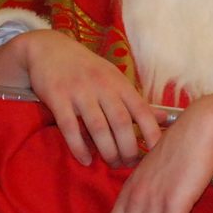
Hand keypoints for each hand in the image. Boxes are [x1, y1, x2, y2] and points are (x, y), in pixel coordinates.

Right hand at [0, 30, 167, 167]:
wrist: (49, 48)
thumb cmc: (87, 68)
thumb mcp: (114, 78)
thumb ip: (135, 101)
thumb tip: (163, 119)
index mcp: (119, 83)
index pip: (142, 111)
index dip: (152, 134)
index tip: (157, 154)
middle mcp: (102, 86)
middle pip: (122, 123)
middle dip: (128, 149)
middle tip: (128, 164)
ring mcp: (80, 91)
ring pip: (98, 127)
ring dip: (107, 151)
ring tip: (111, 163)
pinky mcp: (58, 97)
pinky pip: (70, 127)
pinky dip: (79, 147)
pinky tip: (86, 160)